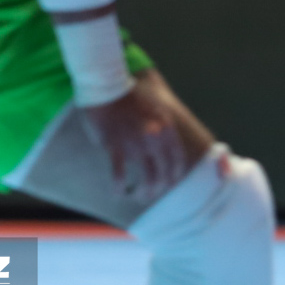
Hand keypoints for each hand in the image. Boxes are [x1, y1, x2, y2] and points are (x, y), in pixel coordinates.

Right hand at [78, 74, 191, 199]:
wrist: (107, 87)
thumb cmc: (129, 98)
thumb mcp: (155, 109)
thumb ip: (162, 128)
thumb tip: (164, 147)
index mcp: (166, 127)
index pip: (177, 158)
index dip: (176, 174)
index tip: (171, 182)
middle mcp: (154, 137)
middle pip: (164, 173)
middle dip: (159, 188)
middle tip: (152, 194)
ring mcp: (135, 143)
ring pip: (146, 179)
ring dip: (143, 193)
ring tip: (138, 196)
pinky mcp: (114, 146)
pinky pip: (119, 174)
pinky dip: (119, 188)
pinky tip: (118, 193)